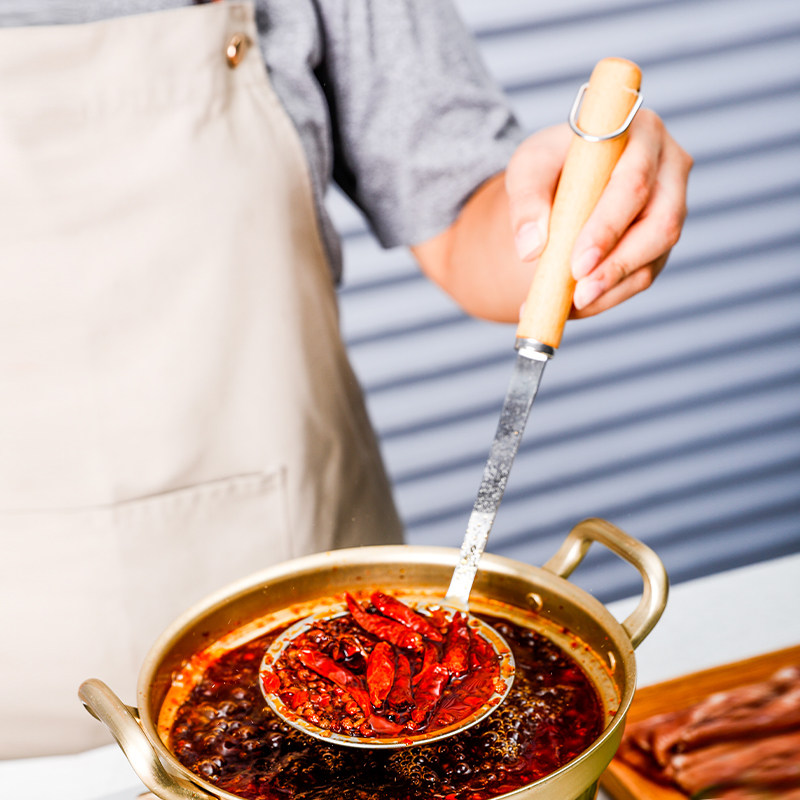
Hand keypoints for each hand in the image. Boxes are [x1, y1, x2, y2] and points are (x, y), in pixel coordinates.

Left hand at [506, 111, 692, 316]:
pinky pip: (644, 274)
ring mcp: (672, 206)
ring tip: (572, 306)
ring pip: (656, 254)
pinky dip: (609, 296)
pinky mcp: (660, 240)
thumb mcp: (528, 167)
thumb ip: (525, 200)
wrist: (559, 178)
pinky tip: (575, 307)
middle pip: (661, 223)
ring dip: (614, 287)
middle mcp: (668, 167)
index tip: (577, 263)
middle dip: (617, 265)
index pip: (634, 183)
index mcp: (641, 133)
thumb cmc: (550, 164)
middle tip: (578, 294)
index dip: (609, 227)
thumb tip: (530, 248)